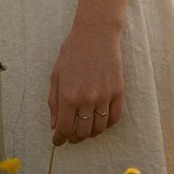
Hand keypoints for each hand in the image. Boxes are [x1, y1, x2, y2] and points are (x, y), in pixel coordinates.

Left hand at [48, 24, 123, 145]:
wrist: (96, 33)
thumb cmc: (73, 51)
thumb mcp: (57, 75)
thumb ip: (54, 102)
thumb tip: (55, 126)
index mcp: (68, 96)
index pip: (64, 130)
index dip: (60, 139)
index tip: (58, 141)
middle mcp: (87, 100)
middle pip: (82, 133)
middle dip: (74, 138)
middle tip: (71, 136)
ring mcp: (104, 96)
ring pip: (98, 129)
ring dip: (90, 133)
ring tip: (85, 128)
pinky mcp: (118, 91)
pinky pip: (114, 118)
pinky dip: (106, 125)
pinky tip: (100, 121)